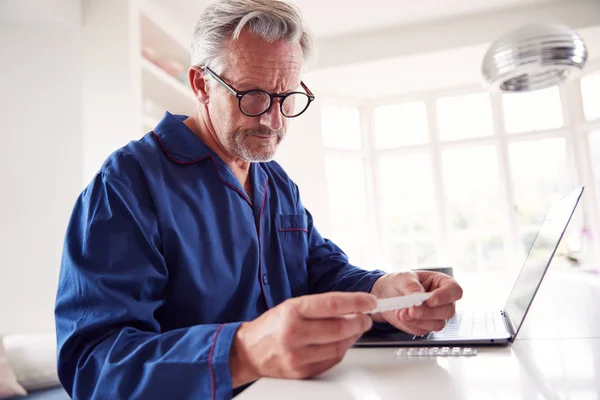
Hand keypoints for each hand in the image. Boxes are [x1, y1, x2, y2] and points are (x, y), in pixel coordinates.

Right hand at [229, 292, 376, 386]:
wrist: (249, 351)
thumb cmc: (272, 326)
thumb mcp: (292, 306)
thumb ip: (321, 307)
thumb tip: (353, 308)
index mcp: (292, 311)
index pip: (333, 304)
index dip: (356, 302)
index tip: (370, 301)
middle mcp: (294, 333)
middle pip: (340, 328)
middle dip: (359, 322)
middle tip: (366, 318)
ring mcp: (297, 355)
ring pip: (339, 347)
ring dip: (353, 337)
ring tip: (355, 329)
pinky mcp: (302, 372)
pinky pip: (332, 361)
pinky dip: (342, 350)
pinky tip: (341, 343)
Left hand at [370, 271, 462, 335]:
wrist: (384, 294)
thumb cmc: (398, 282)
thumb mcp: (403, 277)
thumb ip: (411, 286)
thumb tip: (419, 295)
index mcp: (441, 283)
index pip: (454, 291)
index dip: (445, 296)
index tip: (429, 300)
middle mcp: (442, 300)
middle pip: (448, 311)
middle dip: (428, 312)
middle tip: (412, 310)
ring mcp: (435, 315)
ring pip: (438, 324)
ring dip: (418, 320)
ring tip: (401, 312)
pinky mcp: (425, 326)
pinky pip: (423, 330)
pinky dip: (411, 325)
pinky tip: (401, 316)